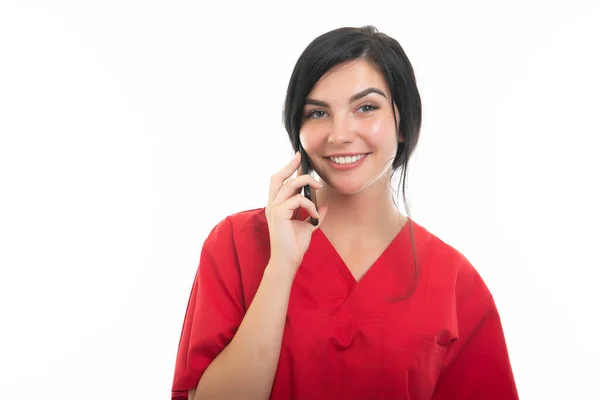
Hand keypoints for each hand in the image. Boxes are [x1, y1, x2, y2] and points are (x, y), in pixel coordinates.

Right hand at [265, 152, 327, 272]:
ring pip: (290, 185)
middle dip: (290, 166)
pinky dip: (310, 205)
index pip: (278, 182)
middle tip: (300, 158)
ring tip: (318, 188)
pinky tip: (315, 216)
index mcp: (277, 206)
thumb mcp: (308, 226)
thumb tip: (324, 205)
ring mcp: (274, 209)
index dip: (287, 169)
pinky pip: (297, 200)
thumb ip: (314, 214)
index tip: (297, 159)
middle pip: (278, 177)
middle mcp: (272, 205)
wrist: (288, 261)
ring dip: (307, 184)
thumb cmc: (294, 245)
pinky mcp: (279, 214)